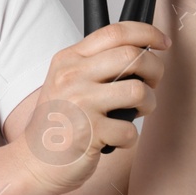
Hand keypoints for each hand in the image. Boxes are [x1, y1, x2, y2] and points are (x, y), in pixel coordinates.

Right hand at [10, 21, 169, 194]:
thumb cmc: (58, 123)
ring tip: (136, 112)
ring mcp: (79, 104)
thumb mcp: (66, 82)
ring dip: (148, 104)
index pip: (115, 32)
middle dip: (155, 69)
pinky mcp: (88, 133)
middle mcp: (71, 77)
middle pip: (131, 56)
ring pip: (138, 91)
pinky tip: (115, 139)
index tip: (162, 42)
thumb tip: (140, 54)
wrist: (34, 162)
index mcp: (68, 59)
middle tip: (152, 83)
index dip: (147, 32)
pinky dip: (130, 138)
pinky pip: (130, 130)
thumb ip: (96, 64)